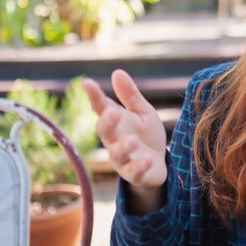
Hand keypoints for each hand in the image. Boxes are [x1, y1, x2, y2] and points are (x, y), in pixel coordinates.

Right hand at [82, 70, 166, 192]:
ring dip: (123, 147)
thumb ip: (130, 96)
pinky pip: (134, 171)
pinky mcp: (135, 173)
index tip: (87, 83)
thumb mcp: (143, 112)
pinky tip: (147, 159)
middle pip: (104, 132)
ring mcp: (123, 158)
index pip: (101, 108)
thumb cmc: (146, 135)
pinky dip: (139, 166)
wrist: (158, 164)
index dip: (94, 96)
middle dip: (107, 122)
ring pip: (117, 154)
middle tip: (112, 112)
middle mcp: (114, 140)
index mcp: (116, 122)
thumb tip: (117, 71)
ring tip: (132, 141)